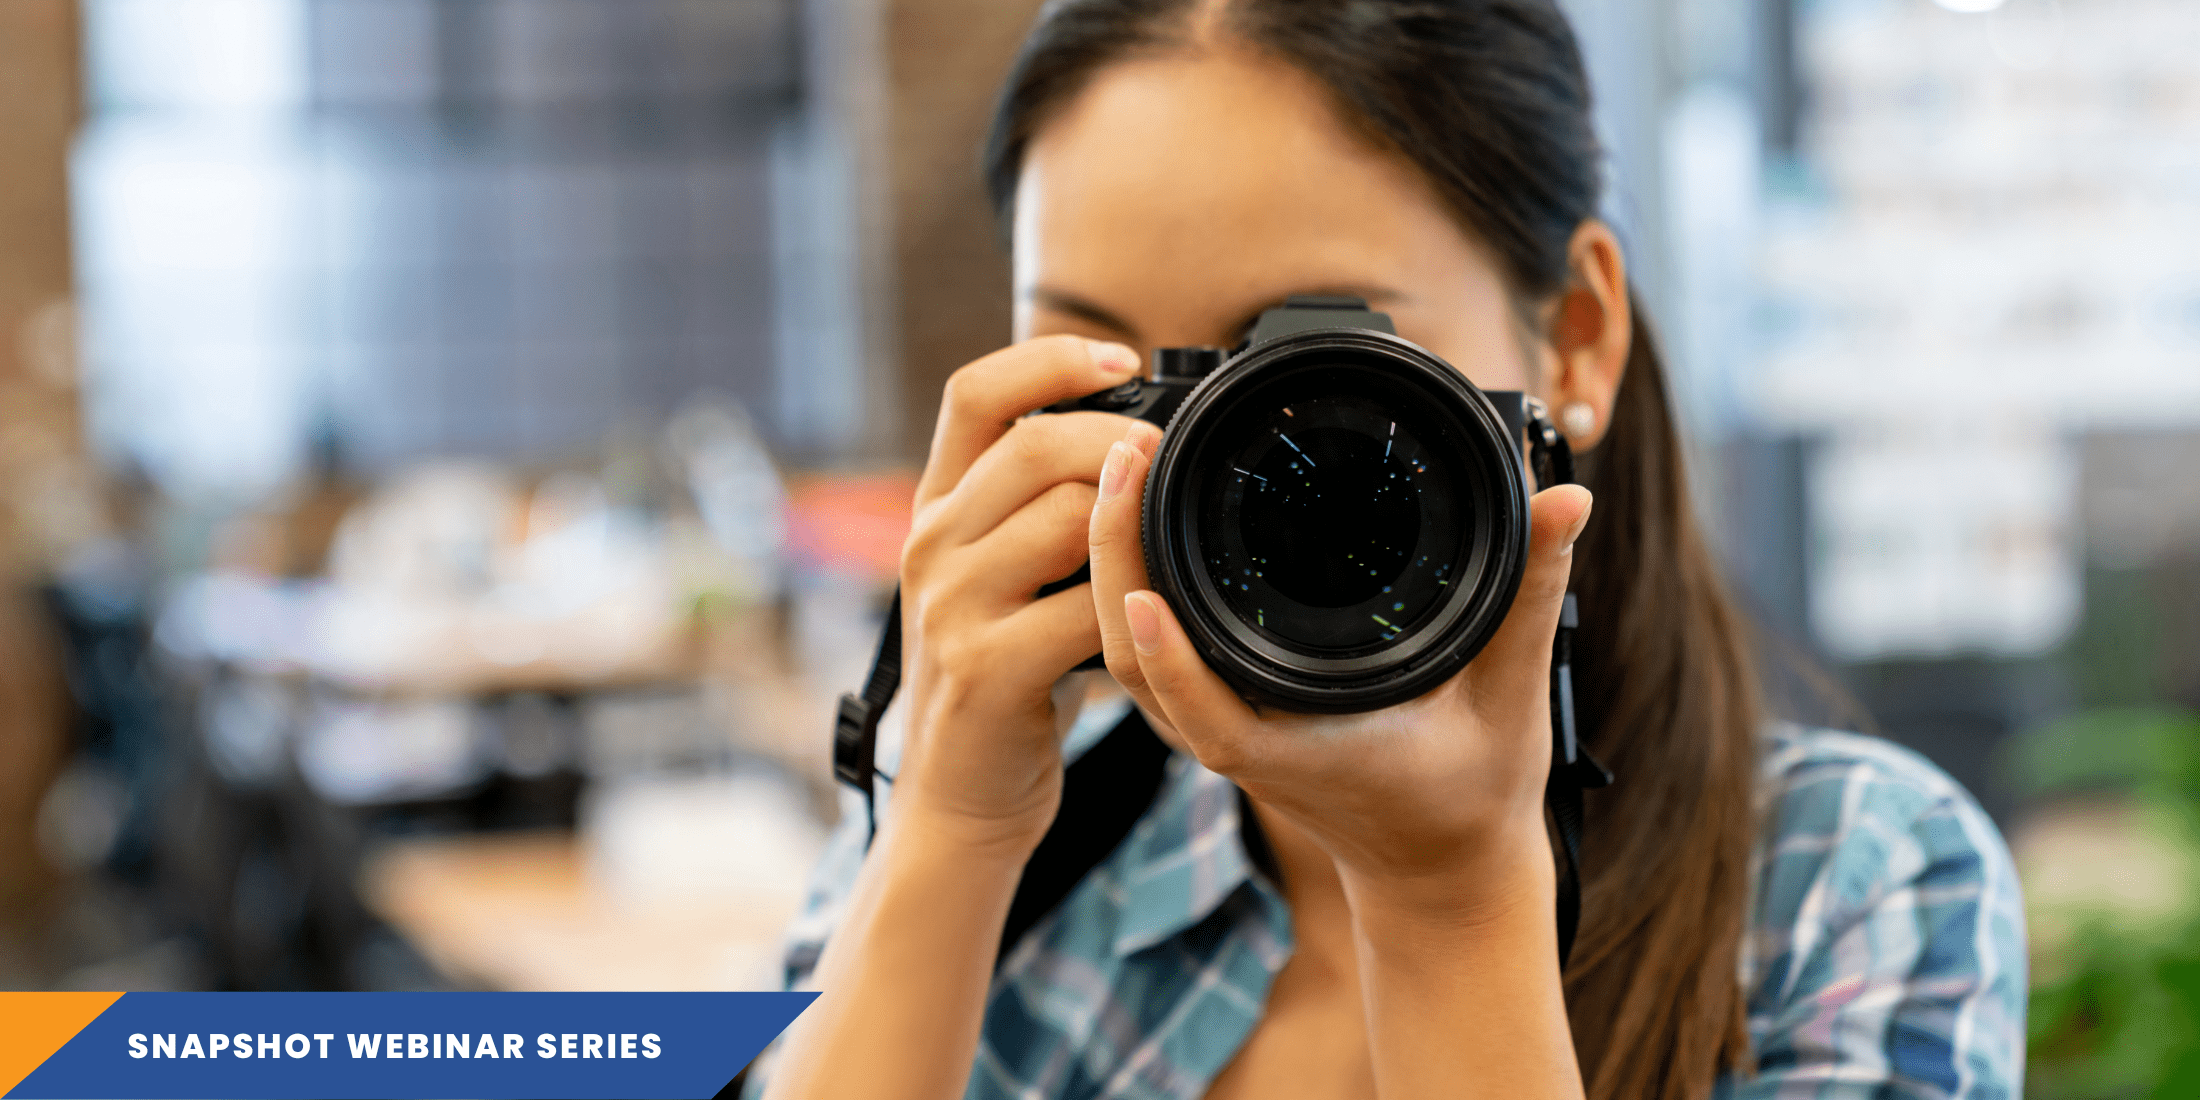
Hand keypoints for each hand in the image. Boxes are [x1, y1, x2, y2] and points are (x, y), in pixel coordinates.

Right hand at [893, 335, 1148, 853]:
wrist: (958, 795)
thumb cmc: (1003, 677)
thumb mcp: (1003, 576)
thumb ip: (1038, 510)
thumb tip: (1131, 439)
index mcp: (936, 508)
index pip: (975, 393)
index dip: (1050, 359)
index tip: (1122, 358)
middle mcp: (930, 546)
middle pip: (1034, 448)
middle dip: (1120, 442)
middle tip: (1171, 460)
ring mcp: (950, 607)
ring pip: (1065, 520)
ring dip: (1135, 522)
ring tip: (1171, 535)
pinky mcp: (984, 669)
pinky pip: (1081, 610)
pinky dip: (1134, 602)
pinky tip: (1158, 608)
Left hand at [1087, 425, 1593, 917]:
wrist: (1440, 867)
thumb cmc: (1476, 792)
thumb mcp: (1515, 694)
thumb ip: (1533, 593)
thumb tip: (1567, 502)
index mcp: (1300, 750)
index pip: (1209, 710)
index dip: (1169, 655)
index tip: (1142, 587)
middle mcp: (1244, 742)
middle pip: (1139, 666)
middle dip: (1116, 560)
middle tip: (1124, 458)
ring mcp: (1221, 730)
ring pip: (1131, 660)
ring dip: (1112, 566)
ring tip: (1121, 468)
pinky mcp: (1220, 713)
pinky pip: (1149, 657)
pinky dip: (1128, 590)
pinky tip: (1134, 520)